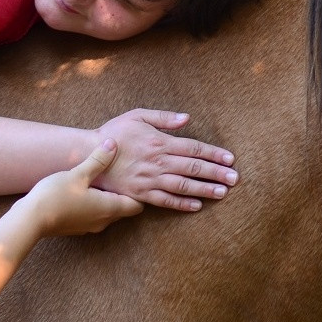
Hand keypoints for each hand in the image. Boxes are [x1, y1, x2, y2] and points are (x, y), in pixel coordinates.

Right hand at [16, 139, 143, 234]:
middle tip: (122, 176)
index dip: (139, 193)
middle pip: (124, 209)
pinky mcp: (76, 228)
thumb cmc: (56, 196)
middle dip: (124, 194)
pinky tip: (83, 192)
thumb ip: (98, 160)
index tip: (136, 178)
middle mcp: (103, 221)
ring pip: (107, 213)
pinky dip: (94, 206)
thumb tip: (113, 145)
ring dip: (108, 200)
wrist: (30, 221)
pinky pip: (93, 216)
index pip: (137, 206)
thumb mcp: (79, 173)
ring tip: (102, 182)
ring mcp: (89, 227)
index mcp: (110, 208)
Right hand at [94, 109, 237, 209]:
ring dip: (204, 190)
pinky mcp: (139, 194)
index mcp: (159, 142)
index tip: (230, 159)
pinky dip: (181, 204)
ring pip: (182, 186)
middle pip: (193, 168)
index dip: (213, 154)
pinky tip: (196, 206)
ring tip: (222, 193)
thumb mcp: (137, 115)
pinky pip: (164, 201)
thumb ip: (163, 118)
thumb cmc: (113, 132)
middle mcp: (157, 162)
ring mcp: (149, 179)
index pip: (193, 148)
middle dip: (216, 173)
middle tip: (235, 179)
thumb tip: (187, 118)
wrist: (86, 154)